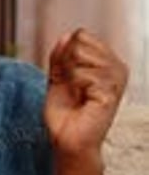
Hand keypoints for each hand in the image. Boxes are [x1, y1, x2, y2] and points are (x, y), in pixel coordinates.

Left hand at [44, 28, 127, 160]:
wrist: (67, 140)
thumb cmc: (65, 113)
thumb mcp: (57, 78)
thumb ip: (60, 56)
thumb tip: (65, 35)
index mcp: (107, 62)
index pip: (81, 35)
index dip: (65, 56)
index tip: (69, 79)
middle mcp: (117, 67)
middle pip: (80, 40)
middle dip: (67, 65)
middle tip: (73, 89)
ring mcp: (117, 78)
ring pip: (80, 54)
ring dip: (70, 77)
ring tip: (78, 95)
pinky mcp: (112, 90)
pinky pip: (82, 74)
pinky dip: (74, 86)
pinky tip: (83, 101)